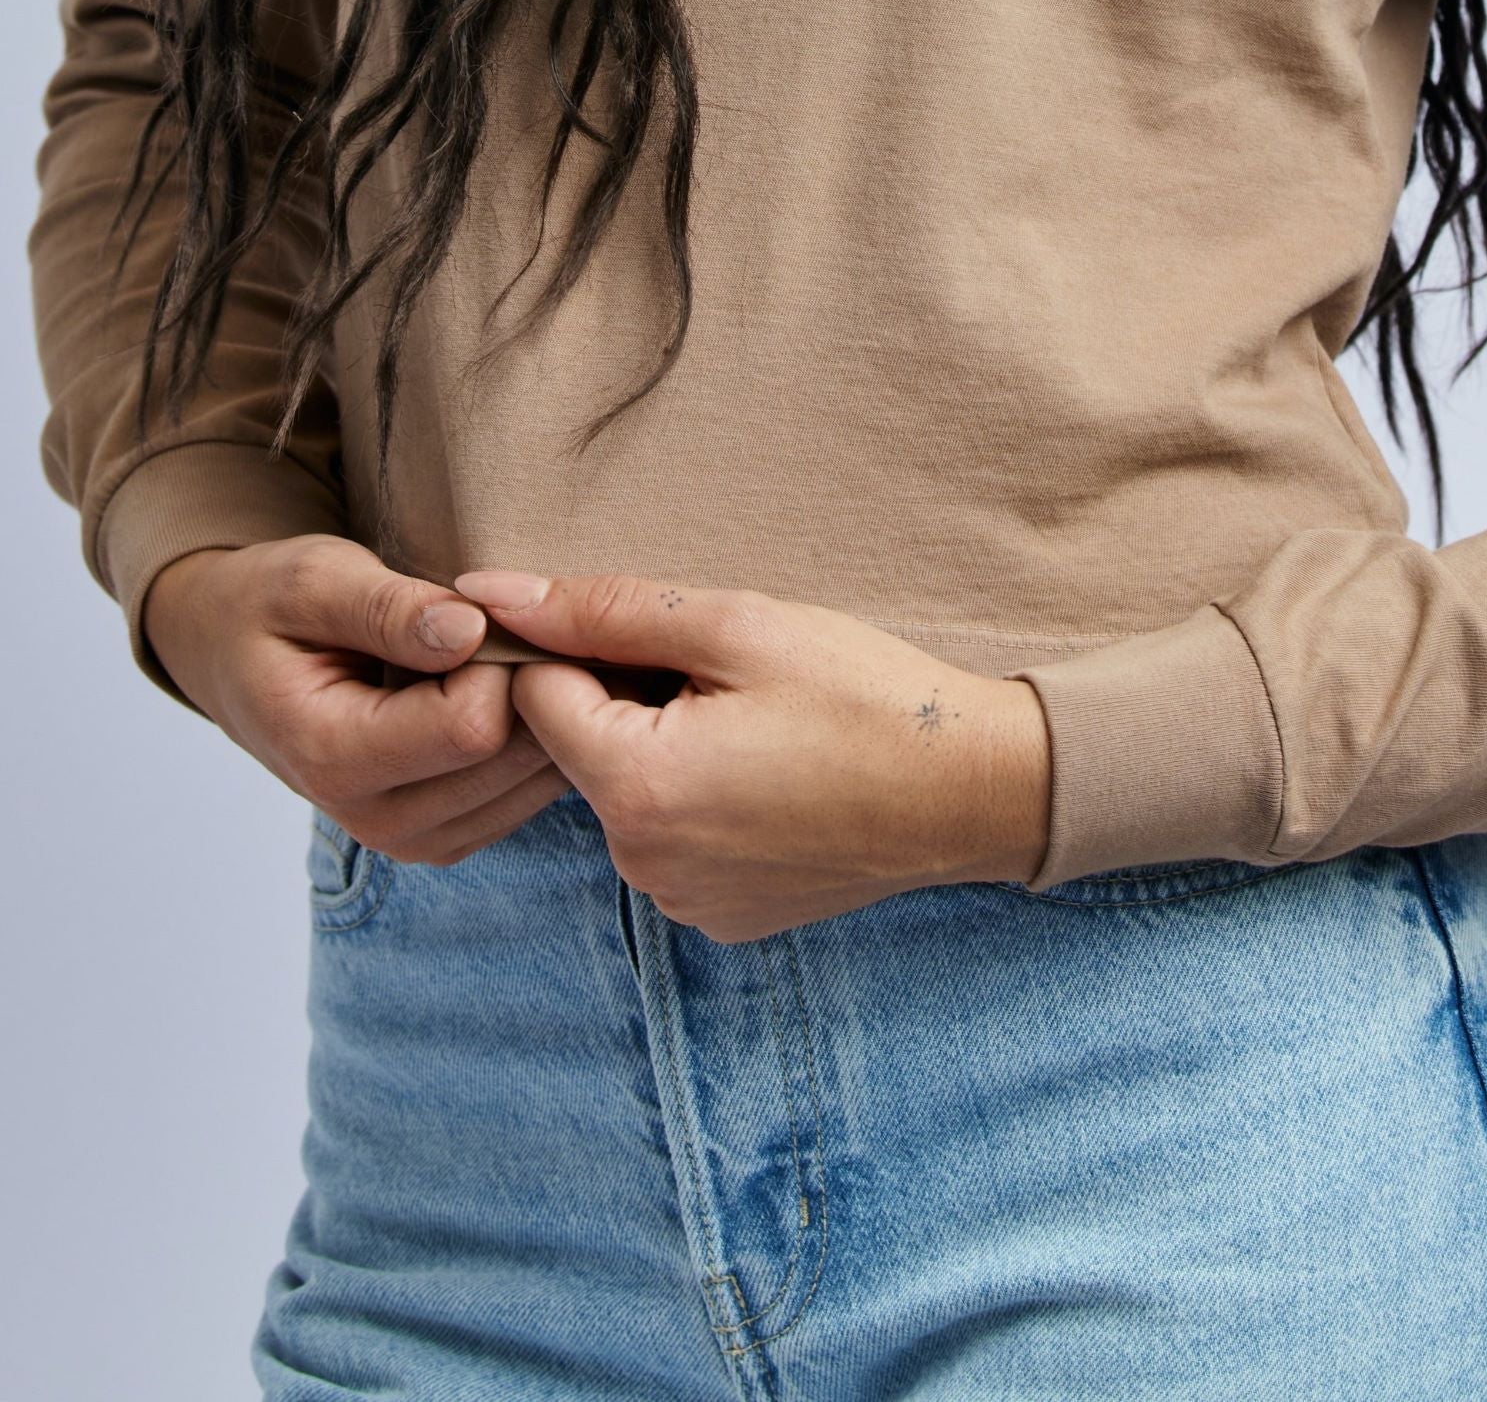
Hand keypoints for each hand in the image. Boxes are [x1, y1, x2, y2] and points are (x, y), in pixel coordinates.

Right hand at [143, 536, 569, 864]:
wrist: (231, 657)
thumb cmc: (268, 608)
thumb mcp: (312, 580)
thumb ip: (388, 609)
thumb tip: (471, 630)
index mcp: (333, 758)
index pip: (471, 725)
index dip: (502, 657)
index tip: (490, 607)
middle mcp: (374, 819)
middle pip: (511, 761)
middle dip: (533, 683)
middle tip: (518, 622)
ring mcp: (411, 837)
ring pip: (531, 783)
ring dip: (544, 712)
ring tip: (507, 652)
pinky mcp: (442, 834)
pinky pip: (527, 796)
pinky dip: (538, 740)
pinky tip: (509, 690)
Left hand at [453, 570, 1052, 941]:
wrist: (974, 789)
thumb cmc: (864, 694)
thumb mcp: (736, 625)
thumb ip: (605, 610)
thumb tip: (488, 594)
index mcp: (635, 787)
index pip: (536, 696)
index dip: (582, 645)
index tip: (652, 629)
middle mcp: (641, 862)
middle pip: (581, 747)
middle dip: (628, 696)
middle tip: (725, 671)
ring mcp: (682, 900)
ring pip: (628, 792)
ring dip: (665, 747)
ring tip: (759, 721)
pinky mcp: (721, 917)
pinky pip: (674, 839)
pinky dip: (702, 799)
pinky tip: (772, 772)